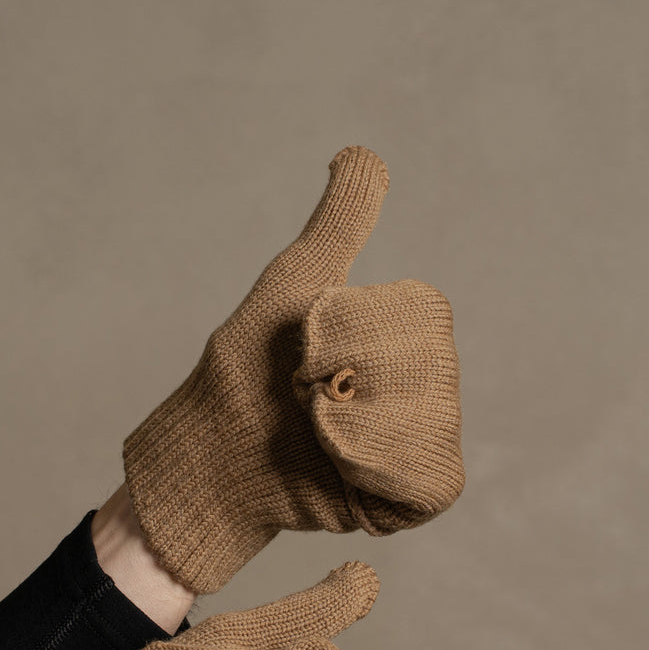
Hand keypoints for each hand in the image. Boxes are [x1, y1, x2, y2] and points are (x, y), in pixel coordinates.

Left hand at [123, 146, 464, 594]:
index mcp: (405, 331)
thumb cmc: (249, 365)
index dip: (354, 331)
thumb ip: (338, 227)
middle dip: (350, 381)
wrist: (216, 453)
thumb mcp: (294, 285)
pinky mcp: (411, 496)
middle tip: (307, 396)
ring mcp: (420, 440)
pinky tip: (342, 472)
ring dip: (355, 431)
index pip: (423, 314)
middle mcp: (426, 382)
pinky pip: (428, 482)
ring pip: (428, 425)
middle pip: (432, 369)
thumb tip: (361, 153)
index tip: (307, 348)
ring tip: (319, 437)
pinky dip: (379, 476)